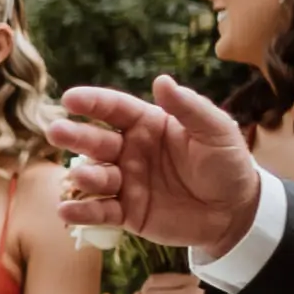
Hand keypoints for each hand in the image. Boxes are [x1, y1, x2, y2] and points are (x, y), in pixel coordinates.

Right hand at [53, 78, 269, 256]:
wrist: (237, 212)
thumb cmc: (227, 164)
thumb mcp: (216, 131)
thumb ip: (189, 107)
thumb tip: (161, 80)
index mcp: (148, 125)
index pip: (114, 109)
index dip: (92, 103)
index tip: (69, 99)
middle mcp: (130, 151)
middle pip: (95, 140)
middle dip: (75, 136)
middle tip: (56, 131)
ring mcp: (126, 182)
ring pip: (96, 176)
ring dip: (85, 175)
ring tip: (83, 176)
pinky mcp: (127, 213)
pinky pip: (100, 212)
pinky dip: (82, 212)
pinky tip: (67, 211)